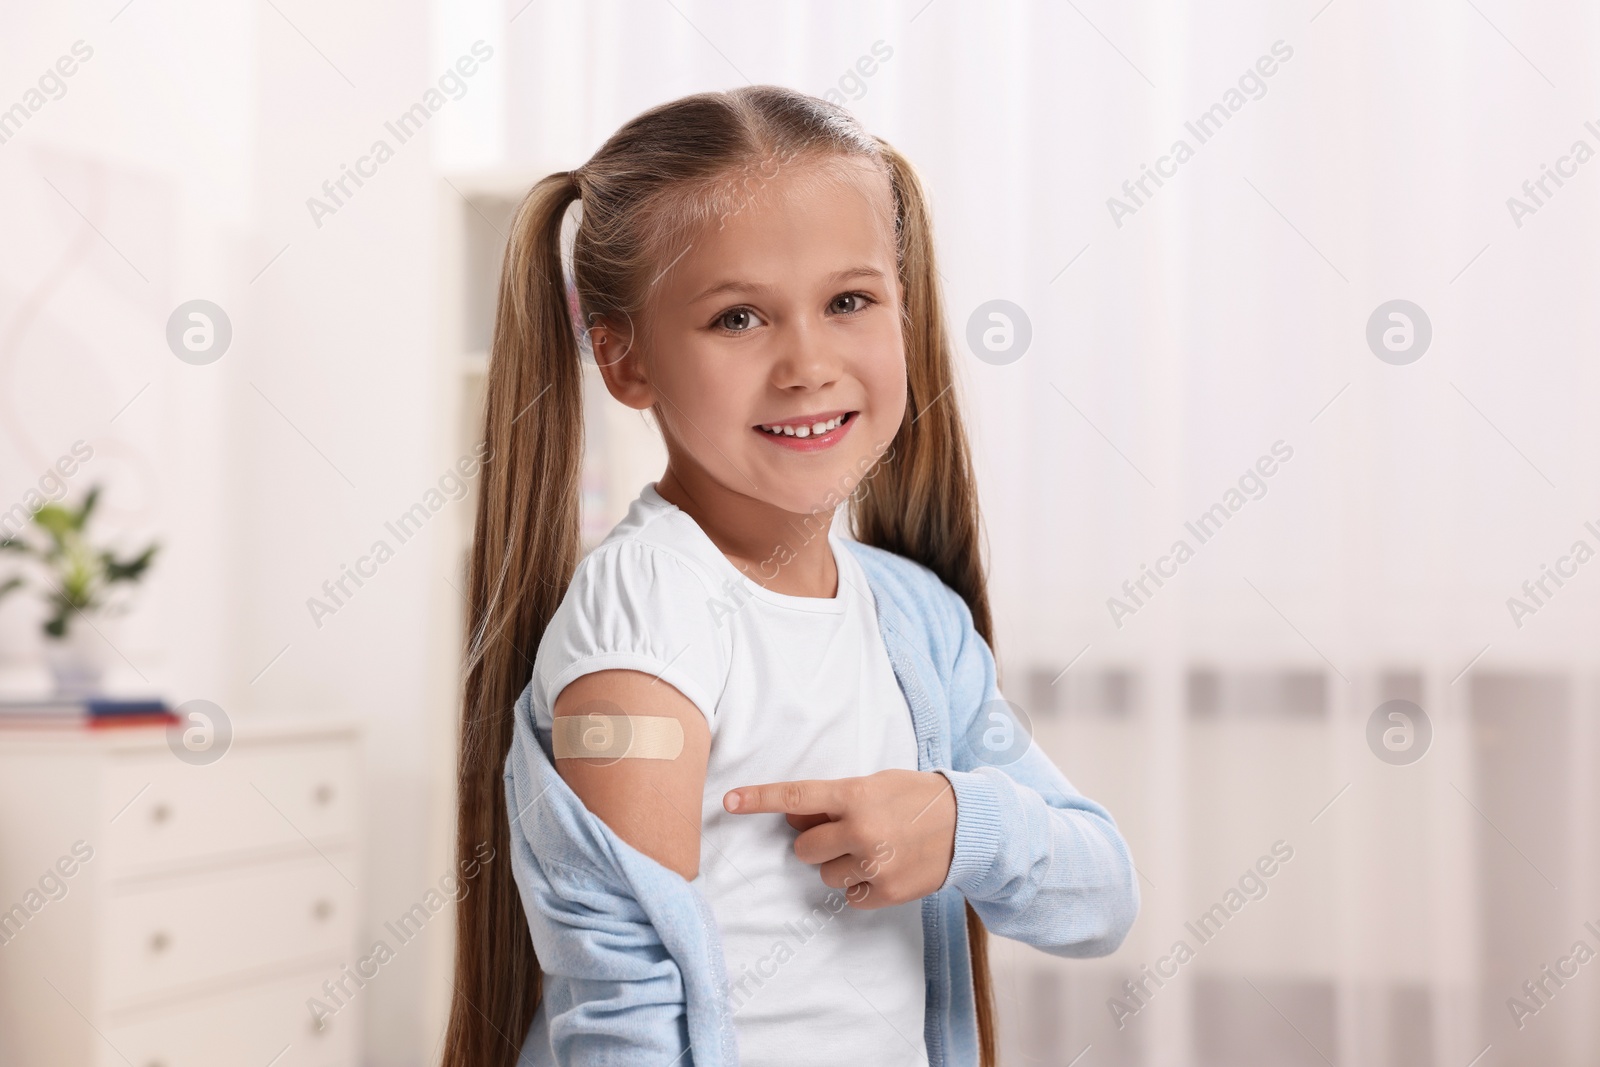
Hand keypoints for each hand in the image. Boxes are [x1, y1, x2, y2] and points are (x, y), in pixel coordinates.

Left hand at [723, 769, 955, 908]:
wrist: (967, 824)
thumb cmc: (915, 798)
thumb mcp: (873, 785)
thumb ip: (832, 800)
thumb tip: (792, 815)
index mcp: (855, 794)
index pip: (796, 796)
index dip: (759, 799)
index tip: (729, 801)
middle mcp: (861, 829)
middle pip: (804, 847)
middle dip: (817, 842)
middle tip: (845, 834)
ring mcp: (874, 863)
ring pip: (824, 875)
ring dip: (839, 865)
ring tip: (872, 851)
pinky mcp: (887, 891)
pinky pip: (850, 896)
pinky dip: (860, 886)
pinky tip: (882, 869)